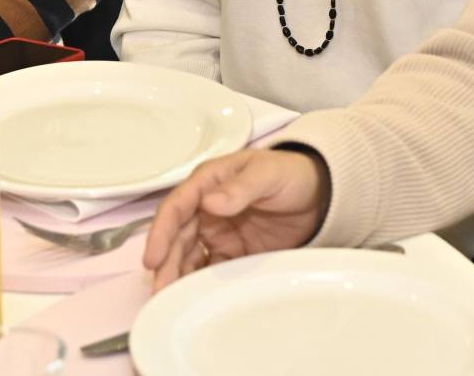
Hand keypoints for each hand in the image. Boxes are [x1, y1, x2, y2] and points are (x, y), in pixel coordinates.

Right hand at [141, 148, 328, 287]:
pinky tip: (191, 298)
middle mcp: (206, 208)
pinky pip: (210, 269)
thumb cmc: (291, 174)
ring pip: (188, 255)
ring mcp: (218, 231)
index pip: (177, 206)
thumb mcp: (268, 173)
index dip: (161, 231)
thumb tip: (210, 201)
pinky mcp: (232, 252)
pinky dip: (197, 282)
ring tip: (169, 298)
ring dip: (177, 274)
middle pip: (177, 236)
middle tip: (160, 287)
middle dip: (165, 261)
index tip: (153, 256)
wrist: (320, 196)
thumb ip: (241, 187)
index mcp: (209, 182)